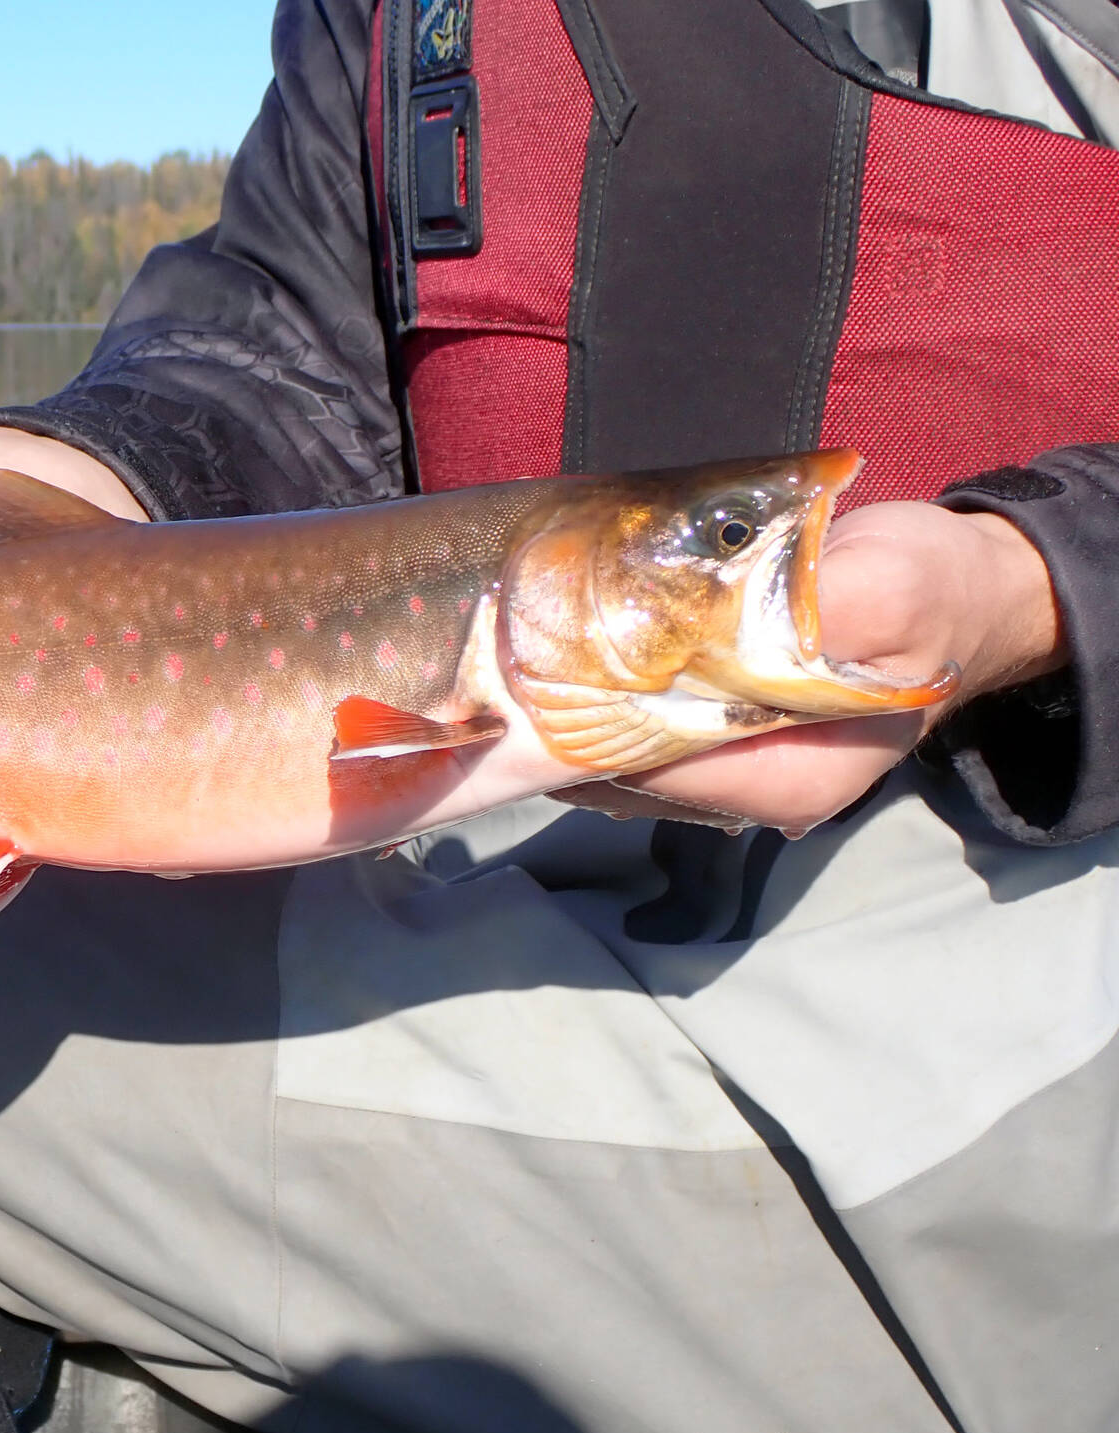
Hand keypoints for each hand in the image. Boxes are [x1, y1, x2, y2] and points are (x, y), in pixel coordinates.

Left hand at [550, 500, 1064, 835]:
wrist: (955, 591)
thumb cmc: (926, 591)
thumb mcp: (883, 589)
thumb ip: (801, 623)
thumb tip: (709, 641)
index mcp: (793, 780)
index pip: (653, 769)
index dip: (592, 715)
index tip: (548, 653)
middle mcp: (749, 794)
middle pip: (620, 770)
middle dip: (568, 710)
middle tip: (525, 635)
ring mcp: (725, 771)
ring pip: (612, 753)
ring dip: (573, 700)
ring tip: (543, 632)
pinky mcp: (707, 738)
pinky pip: (626, 729)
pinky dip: (596, 691)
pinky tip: (578, 641)